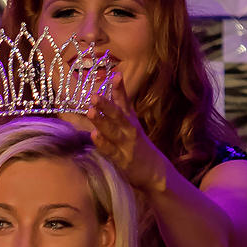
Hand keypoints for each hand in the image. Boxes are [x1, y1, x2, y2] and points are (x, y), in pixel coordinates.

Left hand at [88, 73, 166, 192]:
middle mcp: (129, 130)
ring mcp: (126, 145)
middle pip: (118, 115)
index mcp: (130, 120)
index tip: (116, 75)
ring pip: (113, 131)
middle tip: (94, 96)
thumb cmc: (138, 146)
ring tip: (91, 112)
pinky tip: (94, 136)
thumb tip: (101, 96)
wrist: (155, 171)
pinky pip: (111, 151)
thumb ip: (119, 111)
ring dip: (102, 122)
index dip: (120, 89)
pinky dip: (103, 143)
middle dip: (107, 105)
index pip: (125, 102)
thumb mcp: (131, 125)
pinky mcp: (123, 160)